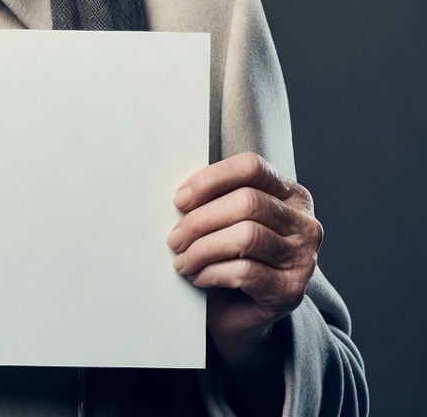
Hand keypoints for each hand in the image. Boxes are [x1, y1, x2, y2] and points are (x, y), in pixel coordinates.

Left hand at [167, 151, 322, 349]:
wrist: (241, 314)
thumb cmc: (230, 257)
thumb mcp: (227, 220)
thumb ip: (216, 199)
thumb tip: (183, 196)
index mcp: (290, 195)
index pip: (252, 167)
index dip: (211, 178)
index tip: (180, 199)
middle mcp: (304, 224)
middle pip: (247, 202)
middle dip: (200, 220)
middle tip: (175, 238)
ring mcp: (302, 259)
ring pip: (246, 236)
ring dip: (202, 248)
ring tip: (182, 260)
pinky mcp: (291, 291)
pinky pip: (245, 272)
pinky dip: (212, 272)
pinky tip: (198, 277)